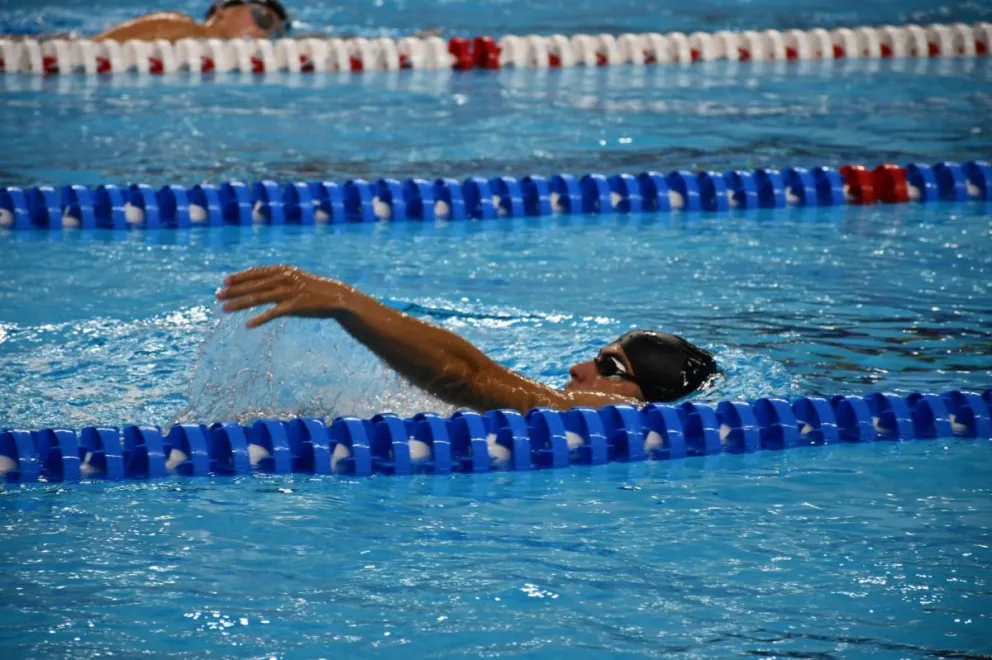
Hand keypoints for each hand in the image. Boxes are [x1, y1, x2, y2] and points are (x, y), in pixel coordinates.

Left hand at [217, 265, 347, 327]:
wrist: (337, 298)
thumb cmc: (312, 290)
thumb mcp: (295, 279)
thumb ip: (277, 279)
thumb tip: (258, 282)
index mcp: (283, 270)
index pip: (256, 273)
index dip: (239, 277)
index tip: (224, 281)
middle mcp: (284, 279)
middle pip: (253, 285)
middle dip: (233, 290)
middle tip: (217, 295)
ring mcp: (289, 292)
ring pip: (258, 298)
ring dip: (239, 303)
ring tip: (224, 309)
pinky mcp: (295, 307)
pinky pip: (273, 313)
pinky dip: (260, 319)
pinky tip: (248, 324)